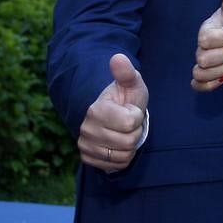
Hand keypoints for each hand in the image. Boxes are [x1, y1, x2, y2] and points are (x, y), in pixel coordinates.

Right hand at [79, 53, 147, 171]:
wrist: (116, 116)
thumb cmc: (127, 99)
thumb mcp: (131, 84)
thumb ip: (126, 73)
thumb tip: (118, 57)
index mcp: (96, 109)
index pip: (130, 123)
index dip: (137, 117)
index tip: (130, 110)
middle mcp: (86, 129)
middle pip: (128, 141)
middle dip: (135, 132)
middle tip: (128, 124)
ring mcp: (85, 145)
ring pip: (123, 155)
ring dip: (130, 146)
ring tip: (124, 133)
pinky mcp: (87, 158)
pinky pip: (116, 165)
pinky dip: (123, 157)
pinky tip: (118, 145)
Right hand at [191, 0, 222, 90]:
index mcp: (205, 31)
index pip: (206, 40)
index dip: (222, 39)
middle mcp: (200, 48)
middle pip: (204, 59)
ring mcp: (202, 63)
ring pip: (201, 74)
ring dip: (221, 71)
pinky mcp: (206, 78)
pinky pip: (199, 86)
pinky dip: (213, 84)